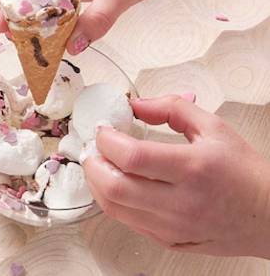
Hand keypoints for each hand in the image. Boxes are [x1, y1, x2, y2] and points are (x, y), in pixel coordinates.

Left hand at [83, 95, 269, 257]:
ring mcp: (173, 226)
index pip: (132, 157)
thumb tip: (135, 104)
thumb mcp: (214, 128)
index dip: (106, 140)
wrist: (269, 216)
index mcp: (193, 168)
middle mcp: (181, 202)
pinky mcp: (168, 240)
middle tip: (93, 149)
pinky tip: (115, 184)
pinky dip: (112, 201)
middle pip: (115, 187)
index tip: (102, 129)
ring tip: (99, 165)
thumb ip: (171, 109)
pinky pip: (127, 222)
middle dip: (93, 164)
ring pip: (114, 208)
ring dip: (96, 184)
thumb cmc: (243, 172)